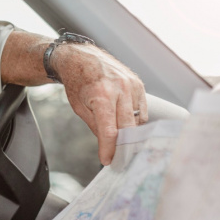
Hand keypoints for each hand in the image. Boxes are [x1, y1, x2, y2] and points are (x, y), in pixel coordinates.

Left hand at [53, 44, 146, 164]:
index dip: (109, 149)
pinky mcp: (139, 84)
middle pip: (128, 128)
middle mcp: (120, 90)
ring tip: (122, 142)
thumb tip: (109, 146)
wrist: (81, 58)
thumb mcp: (80, 107)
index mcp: (102, 96)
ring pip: (138, 120)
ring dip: (131, 133)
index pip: (110, 131)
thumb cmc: (77, 83)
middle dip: (123, 146)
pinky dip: (135, 120)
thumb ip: (96, 126)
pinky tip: (126, 124)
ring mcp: (132, 86)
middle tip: (119, 158)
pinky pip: (142, 110)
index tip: (108, 161)